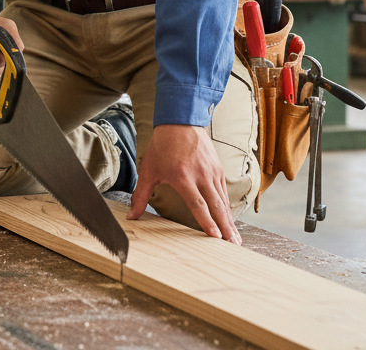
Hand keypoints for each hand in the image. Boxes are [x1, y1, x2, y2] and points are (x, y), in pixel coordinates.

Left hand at [127, 124, 240, 243]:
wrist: (179, 120)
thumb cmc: (162, 146)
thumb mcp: (148, 170)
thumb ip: (140, 195)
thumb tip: (131, 216)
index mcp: (183, 176)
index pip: (198, 204)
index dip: (207, 222)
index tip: (215, 237)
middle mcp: (201, 174)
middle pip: (217, 205)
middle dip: (225, 227)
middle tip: (233, 245)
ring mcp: (212, 170)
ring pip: (223, 200)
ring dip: (229, 220)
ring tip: (235, 238)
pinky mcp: (217, 167)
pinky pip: (224, 191)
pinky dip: (227, 206)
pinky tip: (229, 219)